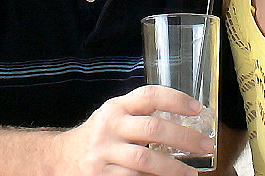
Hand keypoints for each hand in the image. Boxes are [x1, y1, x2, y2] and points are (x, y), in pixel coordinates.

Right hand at [55, 85, 214, 175]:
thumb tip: (185, 116)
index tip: (197, 109)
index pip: (149, 95)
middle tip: (205, 146)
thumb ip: (140, 113)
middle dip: (184, 138)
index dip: (175, 100)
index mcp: (117, 107)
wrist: (59, 158)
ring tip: (191, 174)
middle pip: (153, 129)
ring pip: (145, 160)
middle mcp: (109, 127)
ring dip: (173, 169)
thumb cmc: (98, 135)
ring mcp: (104, 153)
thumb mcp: (114, 116)